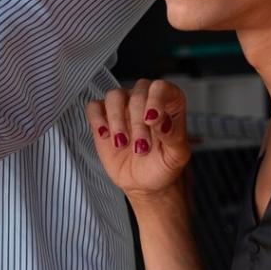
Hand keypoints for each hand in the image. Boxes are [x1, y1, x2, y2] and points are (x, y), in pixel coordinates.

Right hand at [84, 79, 190, 198]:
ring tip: (121, 144)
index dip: (156, 100)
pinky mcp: (103, 118)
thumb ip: (174, 136)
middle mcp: (145, 99)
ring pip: (114, 95)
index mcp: (168, 104)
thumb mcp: (176, 156)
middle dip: (137, 122)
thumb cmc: (163, 165)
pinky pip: (94, 106)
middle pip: (137, 93)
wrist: (143, 182)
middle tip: (141, 147)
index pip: (161, 87)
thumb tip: (161, 121)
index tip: (152, 121)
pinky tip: (105, 135)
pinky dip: (97, 119)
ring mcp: (123, 107)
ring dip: (116, 119)